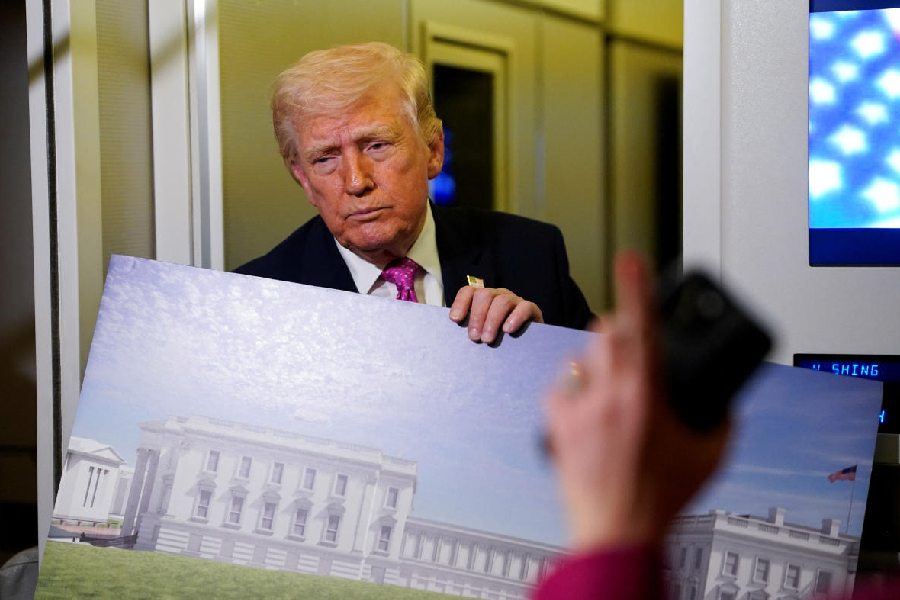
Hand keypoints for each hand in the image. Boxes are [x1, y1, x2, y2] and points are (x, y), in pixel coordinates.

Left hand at [449, 286, 542, 342]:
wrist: (527, 344)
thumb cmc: (498, 339)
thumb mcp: (481, 332)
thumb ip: (470, 330)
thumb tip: (451, 337)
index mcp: (483, 299)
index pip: (469, 291)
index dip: (460, 303)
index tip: (455, 320)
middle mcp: (498, 295)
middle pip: (484, 295)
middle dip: (477, 316)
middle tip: (474, 338)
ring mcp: (515, 300)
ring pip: (502, 301)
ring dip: (492, 321)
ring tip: (487, 339)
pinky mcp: (531, 309)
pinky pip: (524, 307)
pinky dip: (515, 317)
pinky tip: (508, 330)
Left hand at [545, 252, 729, 549]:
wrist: (617, 531)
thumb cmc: (660, 498)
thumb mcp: (710, 457)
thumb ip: (722, 421)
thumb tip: (725, 403)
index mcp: (647, 394)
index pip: (642, 327)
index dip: (635, 287)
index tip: (629, 257)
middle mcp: (610, 394)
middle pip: (606, 334)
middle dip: (619, 330)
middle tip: (630, 346)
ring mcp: (580, 408)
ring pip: (580, 359)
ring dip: (596, 363)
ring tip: (609, 389)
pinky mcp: (558, 425)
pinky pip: (557, 390)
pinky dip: (571, 393)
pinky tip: (584, 410)